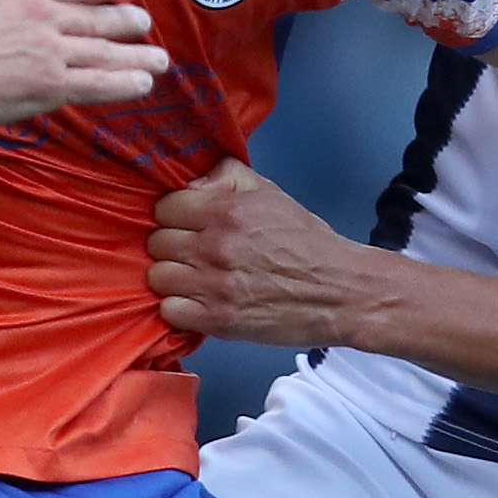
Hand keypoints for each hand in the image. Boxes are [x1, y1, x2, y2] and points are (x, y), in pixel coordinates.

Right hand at [0, 0, 168, 125]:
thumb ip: (15, 10)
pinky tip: (142, 83)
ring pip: (107, 52)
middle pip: (101, 18)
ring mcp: (50, 51)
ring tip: (158, 59)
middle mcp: (44, 17)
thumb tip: (37, 20)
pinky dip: (125, 82)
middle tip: (146, 25)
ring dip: (138, 56)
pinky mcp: (50, 84)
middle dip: (130, 23)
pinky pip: (98, 83)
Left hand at [148, 160, 386, 346]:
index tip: (187, 226)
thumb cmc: (308, 243)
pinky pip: (169, 311)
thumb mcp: (272, 195)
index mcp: (227, 210)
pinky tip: (198, 305)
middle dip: (172, 248)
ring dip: (173, 280)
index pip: (164, 207)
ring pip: (158, 277)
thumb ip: (229, 176)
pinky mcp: (218, 320)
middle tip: (193, 255)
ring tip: (194, 281)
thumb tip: (193, 182)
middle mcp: (215, 245)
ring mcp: (214, 285)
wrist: (341, 292)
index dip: (174, 217)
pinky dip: (180, 309)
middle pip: (157, 243)